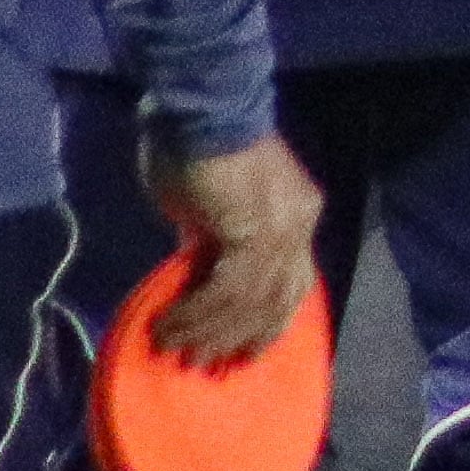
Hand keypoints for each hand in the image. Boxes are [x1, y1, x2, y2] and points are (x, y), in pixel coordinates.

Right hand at [142, 131, 323, 369]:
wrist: (200, 106)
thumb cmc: (197, 148)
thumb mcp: (210, 207)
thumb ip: (214, 241)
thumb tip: (198, 275)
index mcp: (297, 216)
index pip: (294, 281)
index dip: (269, 321)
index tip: (242, 351)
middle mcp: (299, 224)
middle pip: (281, 298)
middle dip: (243, 336)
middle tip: (208, 364)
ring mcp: (283, 227)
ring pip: (252, 301)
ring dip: (210, 331)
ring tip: (176, 349)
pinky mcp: (255, 231)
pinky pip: (229, 290)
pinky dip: (197, 314)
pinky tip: (169, 326)